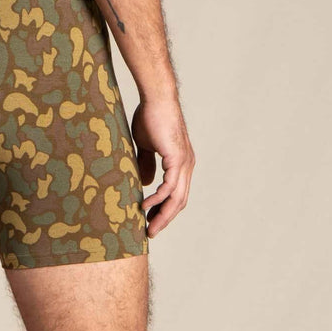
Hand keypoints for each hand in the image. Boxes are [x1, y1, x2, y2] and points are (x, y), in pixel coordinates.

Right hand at [131, 98, 194, 237]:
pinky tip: (144, 207)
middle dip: (165, 219)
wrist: (156, 98)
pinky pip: (168, 187)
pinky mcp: (177, 159)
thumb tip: (146, 183)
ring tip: (148, 227)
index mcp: (182, 163)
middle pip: (180, 201)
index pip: (177, 194)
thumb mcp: (146, 146)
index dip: (165, 209)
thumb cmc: (150, 116)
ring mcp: (184, 163)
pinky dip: (157, 200)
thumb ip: (147, 164)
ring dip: (162, 215)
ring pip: (176, 198)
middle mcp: (187, 165)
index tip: (151, 221)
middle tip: (151, 232)